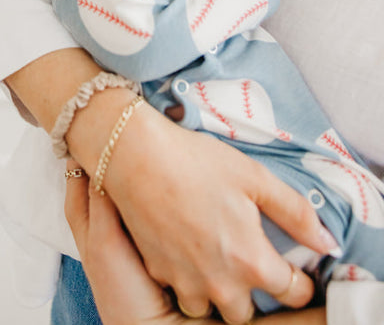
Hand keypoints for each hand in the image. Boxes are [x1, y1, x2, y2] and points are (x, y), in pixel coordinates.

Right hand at [65, 160, 325, 324]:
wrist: (137, 156)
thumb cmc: (197, 161)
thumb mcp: (255, 177)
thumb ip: (296, 213)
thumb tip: (326, 241)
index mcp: (249, 260)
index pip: (290, 292)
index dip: (300, 282)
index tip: (297, 272)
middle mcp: (218, 281)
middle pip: (245, 313)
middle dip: (252, 293)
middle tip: (249, 262)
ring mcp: (184, 280)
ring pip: (207, 307)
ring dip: (215, 291)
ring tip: (215, 259)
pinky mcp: (158, 270)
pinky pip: (179, 287)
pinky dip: (186, 276)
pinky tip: (185, 247)